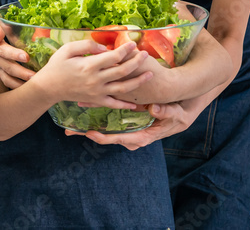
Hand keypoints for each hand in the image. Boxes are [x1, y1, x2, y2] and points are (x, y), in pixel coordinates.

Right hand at [0, 8, 34, 88]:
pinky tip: (27, 86)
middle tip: (35, 77)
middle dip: (21, 73)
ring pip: (7, 77)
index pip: (3, 51)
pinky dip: (16, 85)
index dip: (14, 55)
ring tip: (34, 84)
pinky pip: (6, 80)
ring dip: (19, 83)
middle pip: (7, 68)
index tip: (26, 57)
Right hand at [40, 41, 152, 109]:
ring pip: (123, 88)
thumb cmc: (57, 66)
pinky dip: (125, 105)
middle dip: (136, 62)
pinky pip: (114, 104)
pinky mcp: (96, 100)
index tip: (133, 43)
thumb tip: (104, 48)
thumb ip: (86, 46)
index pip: (113, 56)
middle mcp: (96, 80)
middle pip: (122, 70)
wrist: (48, 88)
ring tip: (150, 74)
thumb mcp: (67, 49)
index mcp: (89, 65)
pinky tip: (136, 103)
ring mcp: (97, 92)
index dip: (125, 49)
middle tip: (146, 54)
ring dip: (138, 81)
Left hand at [65, 101, 196, 149]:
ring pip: (106, 133)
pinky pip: (110, 127)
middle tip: (69, 132)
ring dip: (88, 130)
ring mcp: (128, 132)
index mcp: (142, 137)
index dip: (104, 137)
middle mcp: (132, 137)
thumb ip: (166, 111)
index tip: (90, 134)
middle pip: (108, 138)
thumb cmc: (178, 115)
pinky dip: (97, 123)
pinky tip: (84, 117)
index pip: (120, 139)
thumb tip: (154, 109)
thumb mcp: (175, 113)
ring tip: (70, 128)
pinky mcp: (127, 126)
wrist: (180, 116)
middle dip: (88, 135)